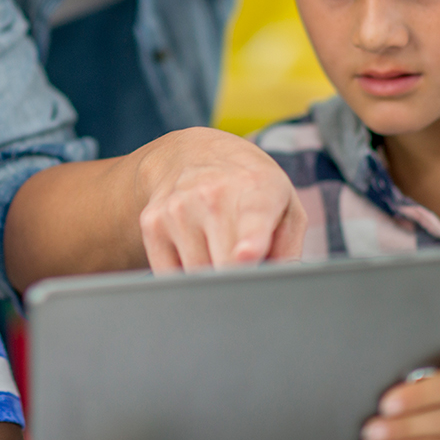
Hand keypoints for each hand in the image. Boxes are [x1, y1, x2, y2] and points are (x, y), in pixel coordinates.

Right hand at [130, 127, 305, 271]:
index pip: (253, 216)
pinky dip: (185, 274)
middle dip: (239, 278)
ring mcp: (177, 208)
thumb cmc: (249, 189)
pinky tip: (195, 249)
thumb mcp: (285, 206)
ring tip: (219, 248)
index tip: (247, 254)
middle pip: (226, 264)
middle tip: (246, 266)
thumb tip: (278, 284)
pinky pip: (170, 273)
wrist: (190, 154)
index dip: (251, 239)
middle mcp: (212, 193)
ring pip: (198, 274)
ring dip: (212, 276)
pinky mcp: (150, 223)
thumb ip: (289, 248)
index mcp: (257, 186)